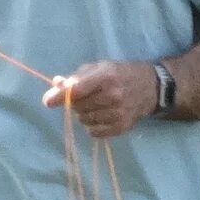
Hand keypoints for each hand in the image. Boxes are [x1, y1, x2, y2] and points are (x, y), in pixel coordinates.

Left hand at [43, 58, 158, 140]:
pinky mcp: (122, 127)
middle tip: (83, 97)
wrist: (151, 87)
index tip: (48, 101)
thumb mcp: (100, 67)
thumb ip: (77, 76)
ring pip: (84, 120)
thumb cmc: (121, 73)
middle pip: (78, 107)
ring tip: (95, 105)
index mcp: (106, 77)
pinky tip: (100, 116)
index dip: (59, 96)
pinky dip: (92, 126)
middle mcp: (113, 96)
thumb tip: (56, 85)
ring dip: (83, 114)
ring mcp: (118, 113)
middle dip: (74, 103)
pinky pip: (94, 132)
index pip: (77, 90)